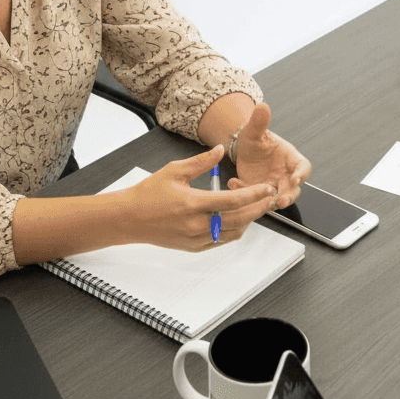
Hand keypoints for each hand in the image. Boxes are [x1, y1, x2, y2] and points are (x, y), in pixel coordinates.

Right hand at [126, 146, 276, 250]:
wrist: (130, 219)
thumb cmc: (148, 194)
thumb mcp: (174, 171)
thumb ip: (200, 162)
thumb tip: (219, 151)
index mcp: (193, 204)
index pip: (233, 201)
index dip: (254, 194)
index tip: (267, 188)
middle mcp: (196, 224)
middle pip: (238, 219)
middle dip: (258, 209)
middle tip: (269, 199)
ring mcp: (195, 239)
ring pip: (233, 233)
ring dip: (247, 221)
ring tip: (255, 207)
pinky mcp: (193, 247)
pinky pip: (221, 241)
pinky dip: (234, 231)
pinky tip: (237, 219)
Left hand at [226, 104, 311, 209]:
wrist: (241, 149)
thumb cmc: (255, 139)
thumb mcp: (254, 131)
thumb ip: (260, 121)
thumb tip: (262, 106)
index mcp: (290, 158)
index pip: (303, 167)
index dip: (302, 174)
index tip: (296, 179)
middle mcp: (284, 174)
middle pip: (293, 189)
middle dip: (288, 196)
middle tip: (280, 201)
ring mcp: (273, 185)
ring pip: (277, 198)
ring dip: (270, 202)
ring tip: (259, 201)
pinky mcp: (259, 194)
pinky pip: (256, 199)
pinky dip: (246, 194)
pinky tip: (234, 183)